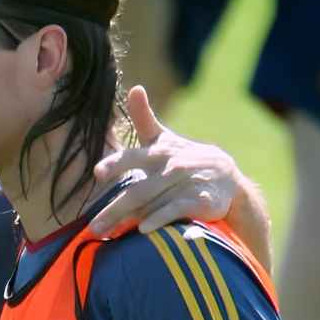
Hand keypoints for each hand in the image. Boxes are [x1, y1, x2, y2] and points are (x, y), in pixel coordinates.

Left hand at [88, 86, 242, 236]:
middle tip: (93, 226)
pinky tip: (143, 230)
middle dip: (113, 208)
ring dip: (130, 217)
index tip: (97, 173)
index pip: (132, 157)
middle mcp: (170, 168)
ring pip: (154, 203)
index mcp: (158, 153)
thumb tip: (135, 88)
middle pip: (137, 190)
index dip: (115, 164)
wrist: (226, 177)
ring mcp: (185, 185)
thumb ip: (144, 118)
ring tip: (108, 232)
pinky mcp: (199, 201)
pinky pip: (176, 211)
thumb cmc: (184, 157)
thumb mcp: (164, 138)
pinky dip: (160, 220)